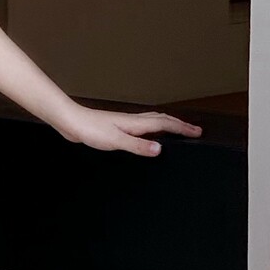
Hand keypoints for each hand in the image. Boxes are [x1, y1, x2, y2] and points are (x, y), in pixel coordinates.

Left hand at [55, 104, 202, 156]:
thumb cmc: (89, 129)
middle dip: (180, 125)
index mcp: (136, 124)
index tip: (198, 132)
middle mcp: (133, 121)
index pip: (166, 125)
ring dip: (167, 123)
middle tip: (193, 130)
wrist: (71, 121)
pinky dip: (153, 127)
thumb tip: (159, 149)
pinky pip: (142, 125)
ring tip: (177, 128)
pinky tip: (146, 134)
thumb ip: (137, 146)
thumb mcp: (116, 141)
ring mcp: (125, 123)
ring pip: (152, 120)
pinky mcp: (117, 127)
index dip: (183, 129)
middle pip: (162, 120)